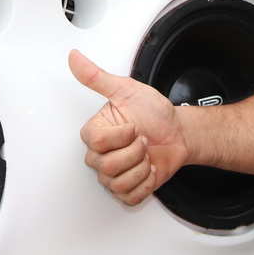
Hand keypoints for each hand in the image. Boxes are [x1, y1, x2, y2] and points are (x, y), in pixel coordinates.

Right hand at [68, 49, 189, 204]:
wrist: (178, 132)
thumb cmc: (154, 112)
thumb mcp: (127, 90)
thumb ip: (97, 77)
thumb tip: (74, 58)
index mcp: (96, 132)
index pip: (98, 143)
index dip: (122, 136)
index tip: (134, 126)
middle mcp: (100, 155)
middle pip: (108, 166)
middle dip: (135, 152)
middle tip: (142, 140)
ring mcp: (112, 174)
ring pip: (118, 183)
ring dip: (142, 167)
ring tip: (146, 155)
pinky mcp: (126, 190)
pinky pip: (130, 196)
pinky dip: (146, 183)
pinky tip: (148, 169)